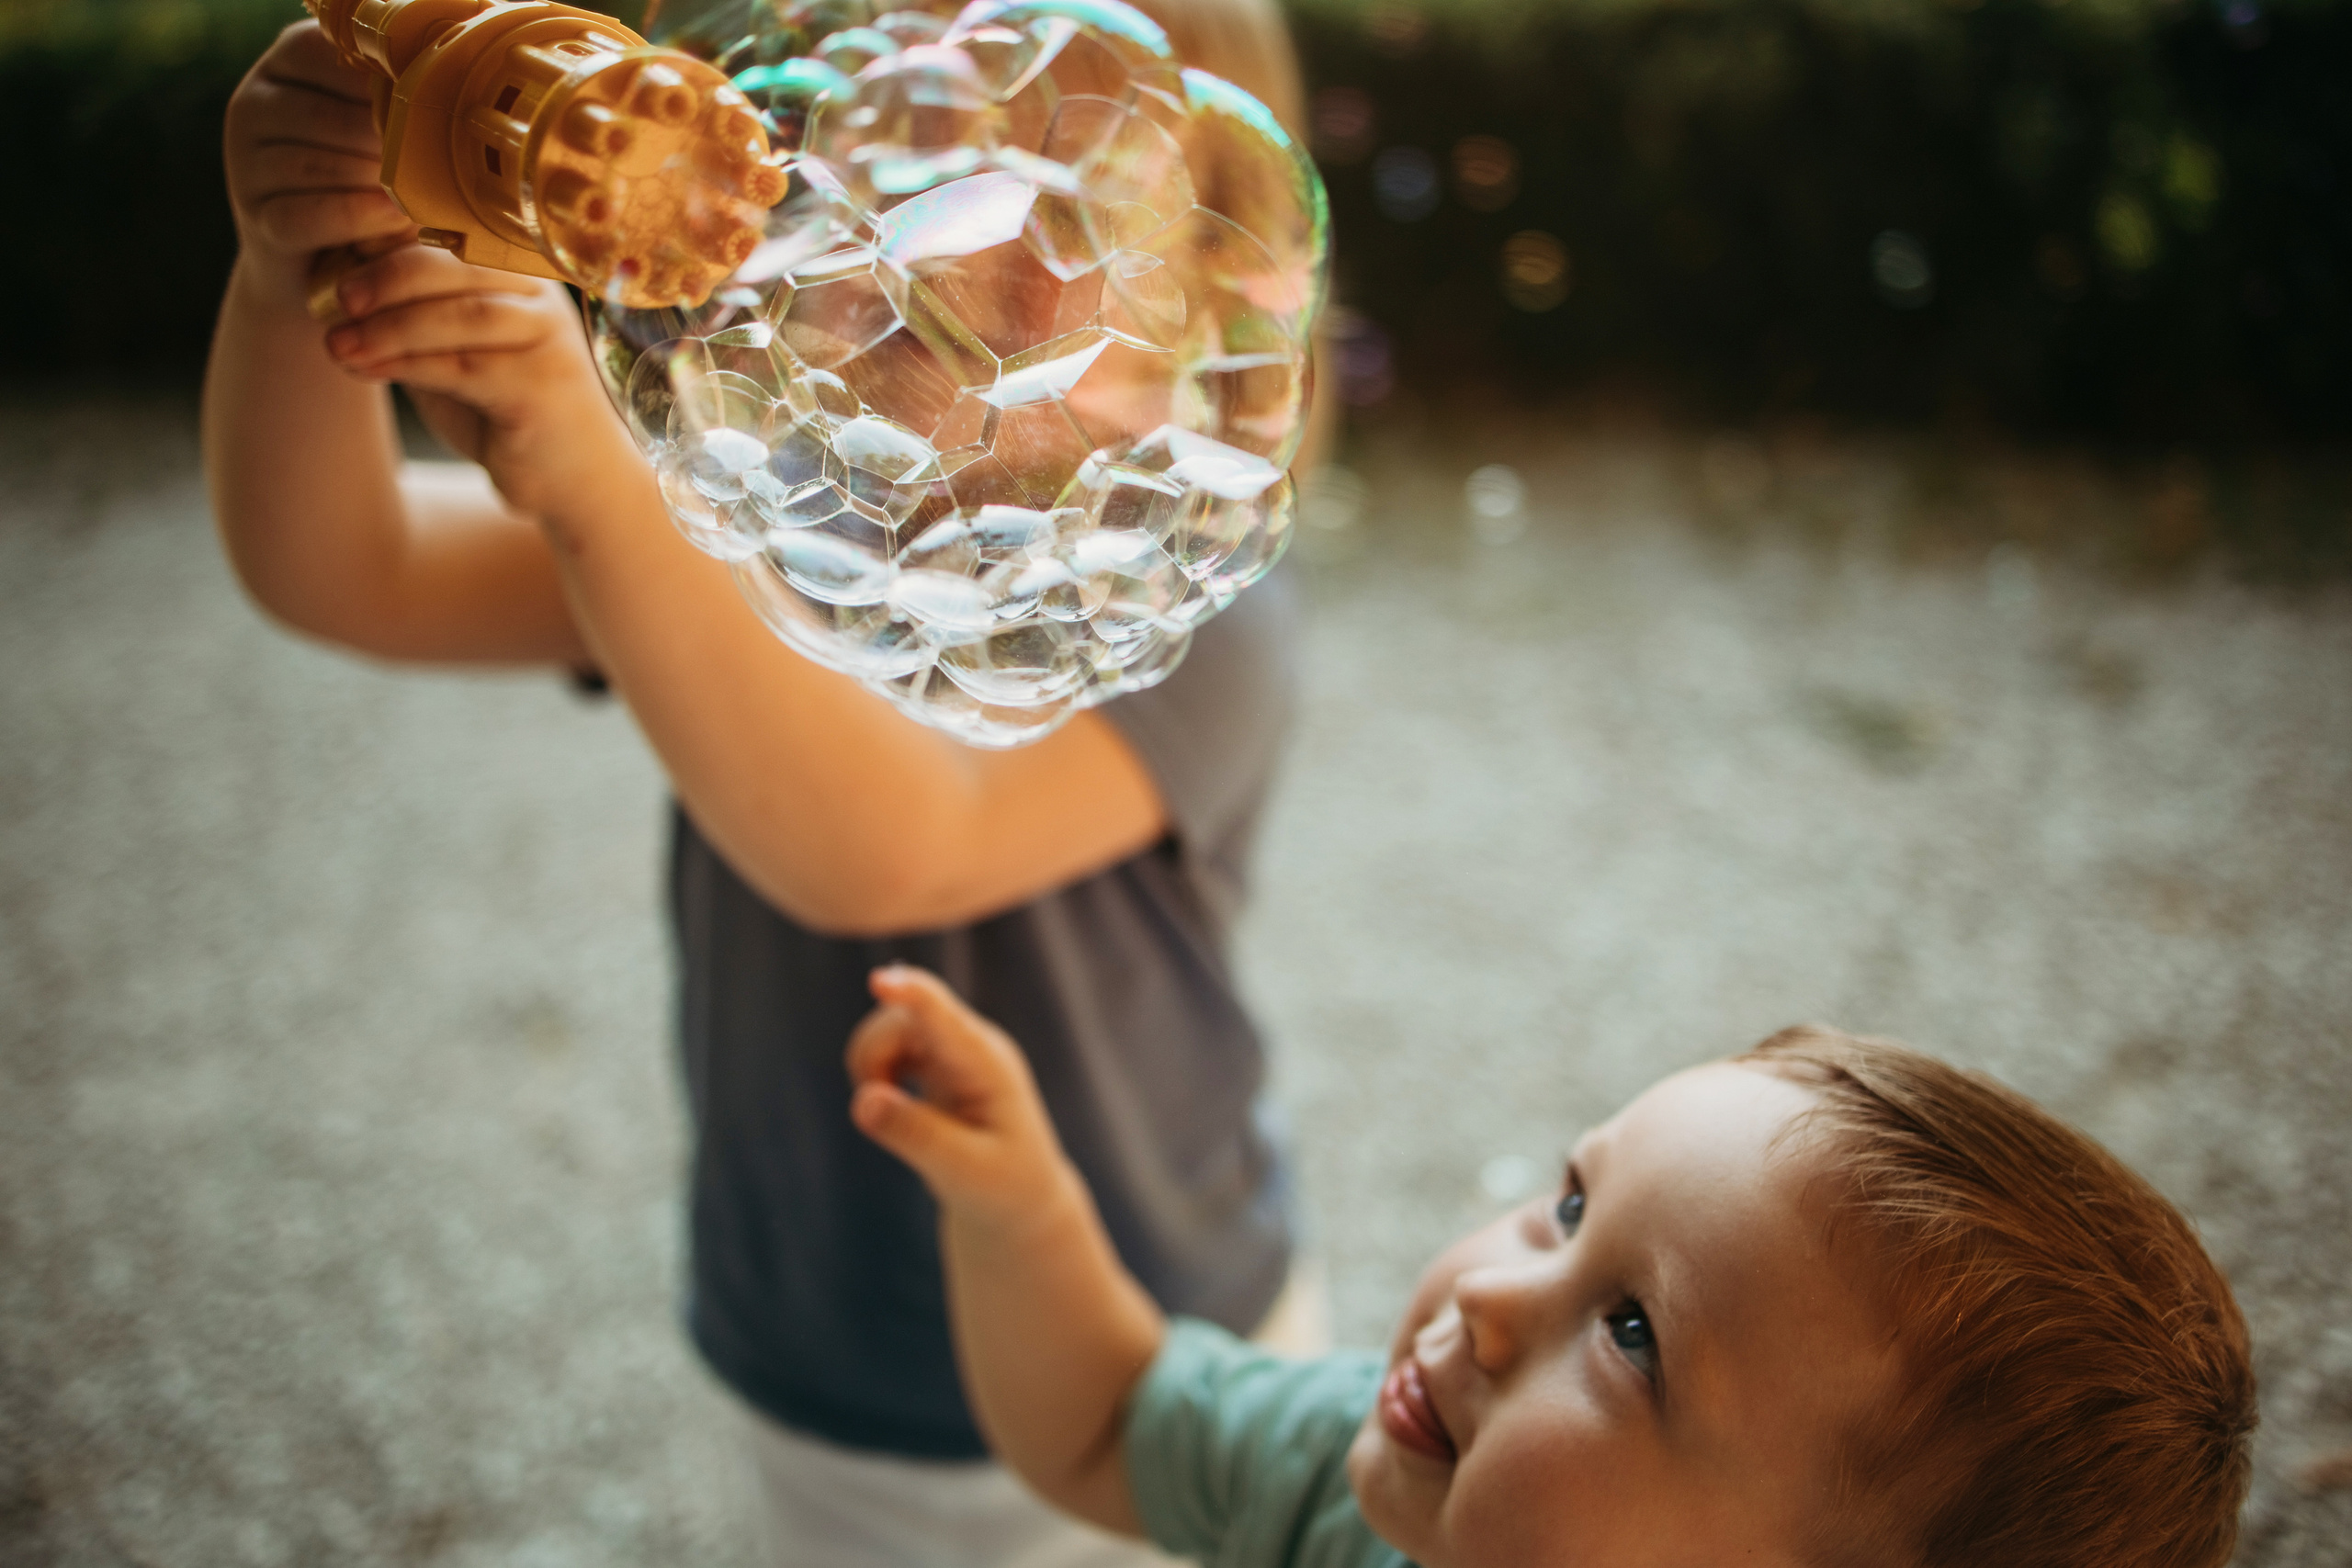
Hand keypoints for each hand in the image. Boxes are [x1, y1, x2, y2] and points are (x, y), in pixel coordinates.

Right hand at [223, 21, 415, 307]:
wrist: (330, 263)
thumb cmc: (377, 177)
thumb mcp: (391, 121)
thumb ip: (407, 83)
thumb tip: (470, 29)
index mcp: (290, 60)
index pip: (332, 53)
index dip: (390, 87)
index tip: (434, 111)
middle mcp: (255, 103)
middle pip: (330, 117)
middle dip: (389, 146)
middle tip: (438, 165)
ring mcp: (246, 162)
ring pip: (317, 166)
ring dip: (378, 186)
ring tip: (424, 194)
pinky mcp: (254, 218)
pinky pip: (305, 215)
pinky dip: (357, 219)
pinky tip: (395, 219)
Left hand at [320, 244, 635, 518]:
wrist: (573, 481)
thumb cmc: (506, 412)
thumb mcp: (453, 353)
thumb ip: (413, 317)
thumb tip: (339, 278)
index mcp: (522, 274)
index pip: (453, 235)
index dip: (391, 237)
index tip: (335, 255)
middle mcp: (542, 297)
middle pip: (457, 265)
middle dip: (387, 276)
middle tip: (337, 297)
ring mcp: (549, 340)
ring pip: (460, 315)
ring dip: (389, 327)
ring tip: (338, 343)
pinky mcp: (543, 386)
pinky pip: (465, 366)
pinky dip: (406, 364)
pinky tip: (366, 369)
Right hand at [847, 967, 1075, 1228]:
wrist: (1020, 1197)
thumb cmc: (1002, 1187)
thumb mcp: (963, 1171)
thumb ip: (914, 1136)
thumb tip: (863, 1100)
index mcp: (989, 1067)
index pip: (945, 1019)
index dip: (911, 994)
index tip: (879, 980)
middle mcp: (972, 1046)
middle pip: (901, 1021)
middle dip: (871, 1059)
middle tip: (873, 1115)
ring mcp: (955, 1049)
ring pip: (889, 1028)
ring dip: (870, 1065)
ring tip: (888, 1116)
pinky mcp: (939, 1060)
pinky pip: (891, 1042)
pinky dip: (875, 1070)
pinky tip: (891, 1102)